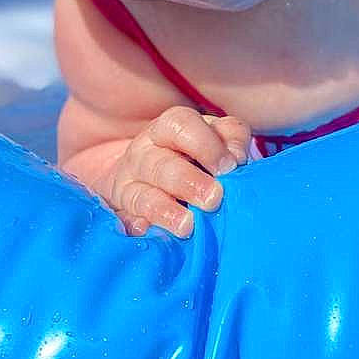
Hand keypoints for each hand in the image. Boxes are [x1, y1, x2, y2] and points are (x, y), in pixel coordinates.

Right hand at [109, 107, 250, 236]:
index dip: (206, 145)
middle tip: (213, 199)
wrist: (150, 176)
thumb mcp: (216, 138)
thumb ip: (232, 139)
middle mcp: (143, 153)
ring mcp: (128, 184)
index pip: (180, 126)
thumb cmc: (195, 156)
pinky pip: (126, 222)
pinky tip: (150, 233)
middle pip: (161, 165)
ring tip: (187, 226)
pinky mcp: (122, 213)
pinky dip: (138, 227)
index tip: (229, 167)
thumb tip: (236, 159)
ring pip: (142, 195)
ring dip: (165, 211)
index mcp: (167, 129)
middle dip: (188, 182)